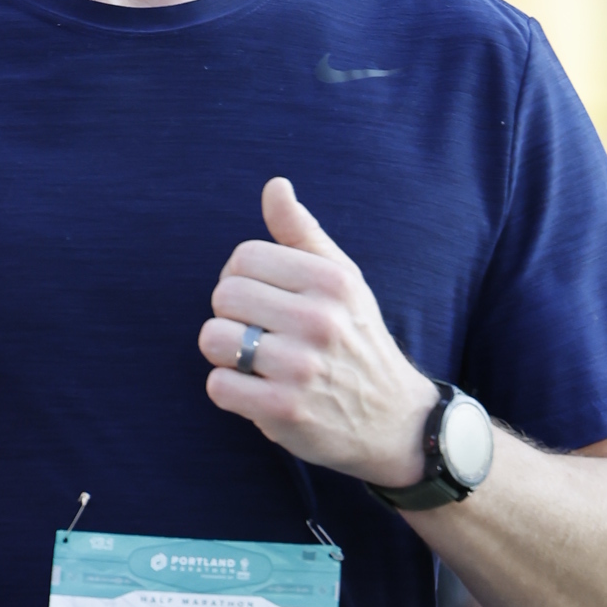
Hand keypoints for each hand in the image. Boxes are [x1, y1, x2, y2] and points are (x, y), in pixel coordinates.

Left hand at [200, 178, 436, 490]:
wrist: (393, 420)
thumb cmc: (357, 340)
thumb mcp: (342, 281)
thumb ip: (303, 234)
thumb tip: (275, 186)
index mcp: (331, 281)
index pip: (244, 257)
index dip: (240, 277)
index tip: (260, 299)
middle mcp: (319, 320)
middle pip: (224, 295)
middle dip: (230, 314)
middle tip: (256, 332)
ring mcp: (301, 367)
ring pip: (214, 339)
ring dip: (224, 353)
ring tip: (253, 361)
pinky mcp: (285, 409)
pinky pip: (218, 386)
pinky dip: (228, 390)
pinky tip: (256, 391)